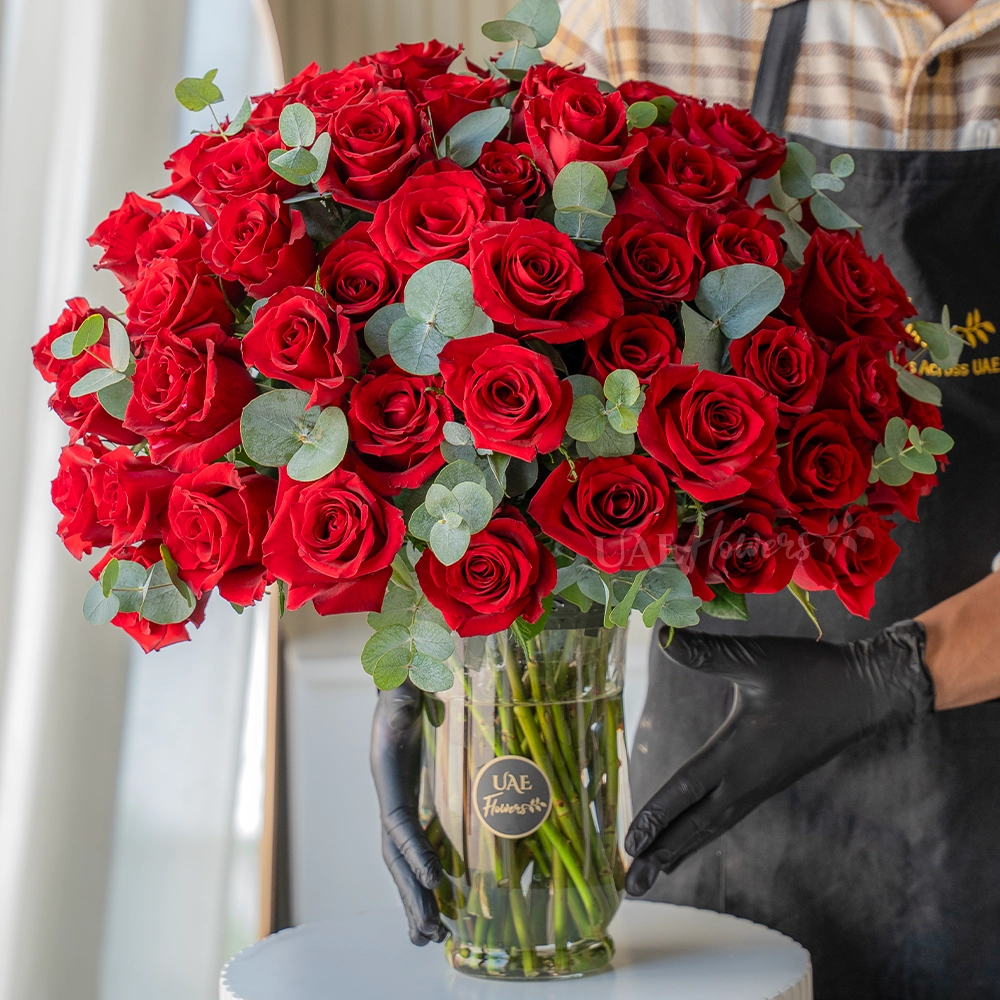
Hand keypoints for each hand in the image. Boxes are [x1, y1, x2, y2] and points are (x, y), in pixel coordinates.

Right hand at [370, 681, 446, 944]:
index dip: (412, 848)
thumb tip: (407, 691)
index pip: (397, 819)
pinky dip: (426, 876)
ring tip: (433, 936)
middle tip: (430, 932)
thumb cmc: (405, 684)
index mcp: (387, 770)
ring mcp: (400, 801)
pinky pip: (417, 848)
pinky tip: (441, 900)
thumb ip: (404, 692)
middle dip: (411, 894)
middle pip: (395, 856)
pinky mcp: (415, 803)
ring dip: (417, 898)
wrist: (401, 682)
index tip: (434, 875)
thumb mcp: (404, 687)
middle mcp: (389, 793)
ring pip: (403, 862)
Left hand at [624, 620, 933, 896]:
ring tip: (653, 872)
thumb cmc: (811, 674)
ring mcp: (760, 783)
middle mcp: (747, 777)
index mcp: (738, 753)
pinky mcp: (770, 780)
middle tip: (629, 887)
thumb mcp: (756, 658)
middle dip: (661, 854)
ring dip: (681, 848)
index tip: (629, 846)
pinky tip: (696, 834)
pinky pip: (728, 815)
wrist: (866, 693)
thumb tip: (660, 634)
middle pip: (695, 825)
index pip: (686, 790)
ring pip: (712, 825)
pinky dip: (704, 831)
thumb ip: (706, 652)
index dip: (656, 817)